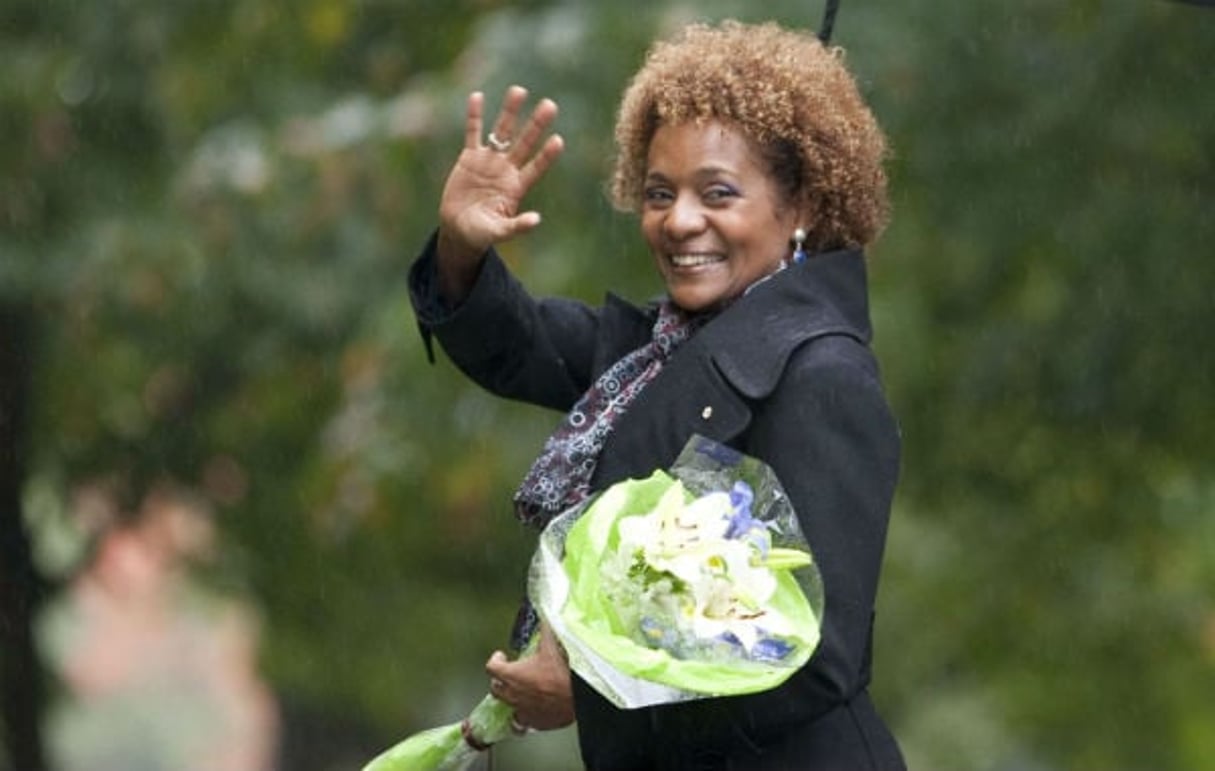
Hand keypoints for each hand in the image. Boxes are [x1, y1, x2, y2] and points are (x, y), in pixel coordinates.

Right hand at [436, 86, 563, 302]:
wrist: (458, 229)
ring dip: (510, 112)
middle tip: (550, 105)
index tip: (558, 140)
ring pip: (501, 132)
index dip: (546, 155)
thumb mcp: (498, 232)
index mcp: (516, 187)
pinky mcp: (469, 158)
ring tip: (519, 90)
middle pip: (524, 142)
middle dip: (536, 125)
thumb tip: (536, 220)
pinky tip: (478, 96)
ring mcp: (488, 161)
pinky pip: (472, 132)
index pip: (536, 167)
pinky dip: (474, 116)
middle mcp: (506, 170)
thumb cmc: (481, 234)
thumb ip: (516, 226)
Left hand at [485, 623, 574, 731]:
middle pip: (495, 688)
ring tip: (518, 693)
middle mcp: (513, 695)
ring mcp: (523, 711)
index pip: (491, 667)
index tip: (501, 656)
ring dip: (511, 699)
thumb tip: (544, 617)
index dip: (495, 660)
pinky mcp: (536, 722)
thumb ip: (545, 630)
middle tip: (510, 673)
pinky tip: (532, 710)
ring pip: (507, 707)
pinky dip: (525, 715)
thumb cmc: (563, 674)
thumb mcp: (552, 645)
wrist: (581, 697)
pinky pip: (523, 722)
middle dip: (500, 680)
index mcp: (513, 674)